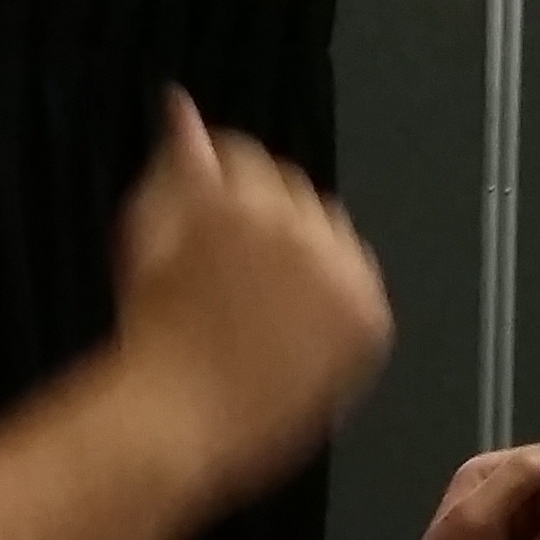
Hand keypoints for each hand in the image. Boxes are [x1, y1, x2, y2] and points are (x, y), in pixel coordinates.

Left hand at [110, 90, 392, 508]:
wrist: (179, 421)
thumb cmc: (236, 420)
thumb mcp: (316, 387)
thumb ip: (336, 316)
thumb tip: (348, 279)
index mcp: (364, 303)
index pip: (339, 247)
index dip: (293, 261)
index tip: (263, 281)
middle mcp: (333, 251)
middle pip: (306, 202)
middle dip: (270, 223)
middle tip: (226, 266)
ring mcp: (275, 223)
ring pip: (262, 169)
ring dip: (234, 186)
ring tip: (197, 229)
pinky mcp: (218, 206)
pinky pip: (210, 152)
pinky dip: (190, 140)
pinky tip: (175, 118)